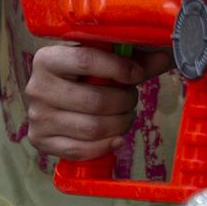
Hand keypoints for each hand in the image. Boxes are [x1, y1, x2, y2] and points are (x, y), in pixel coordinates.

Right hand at [24, 43, 175, 160]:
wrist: (56, 93)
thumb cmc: (85, 74)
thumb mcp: (107, 59)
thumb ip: (137, 58)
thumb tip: (170, 55)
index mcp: (47, 57)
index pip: (86, 60)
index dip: (119, 68)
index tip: (136, 74)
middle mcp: (36, 87)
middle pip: (94, 100)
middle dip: (125, 101)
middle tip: (131, 98)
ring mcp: (37, 117)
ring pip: (92, 128)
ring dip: (120, 124)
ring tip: (124, 115)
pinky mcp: (41, 141)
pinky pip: (80, 150)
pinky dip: (106, 146)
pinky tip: (116, 137)